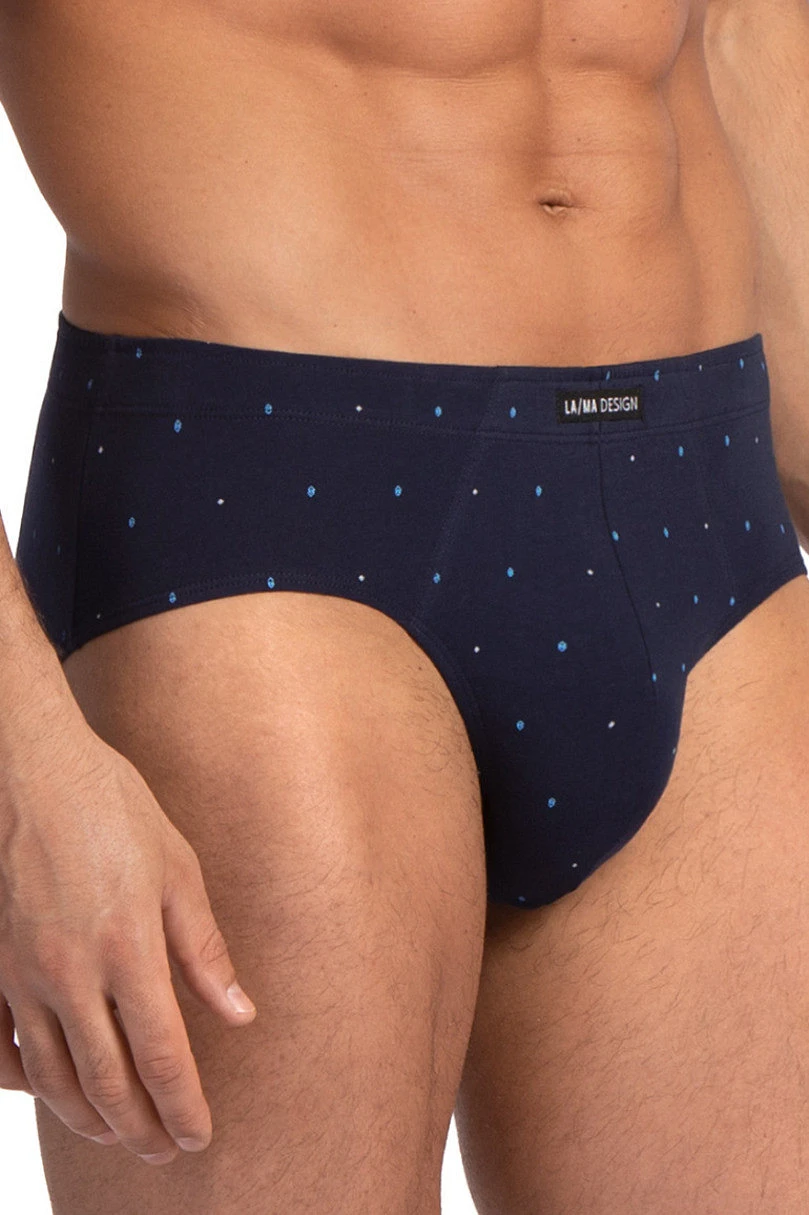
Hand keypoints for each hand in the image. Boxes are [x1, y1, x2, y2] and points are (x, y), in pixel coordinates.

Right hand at [0, 719, 256, 1164]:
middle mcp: (71, 975)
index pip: (162, 1055)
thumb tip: (240, 1014)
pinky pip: (1, 1049)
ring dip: (89, 1118)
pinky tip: (51, 1093)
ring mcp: (22, 975)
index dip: (183, 1106)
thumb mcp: (177, 869)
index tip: (199, 1137)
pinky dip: (28, 1084)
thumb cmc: (113, 810)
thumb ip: (204, 950)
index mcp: (128, 950)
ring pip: (54, 1077)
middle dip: (141, 1128)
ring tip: (118, 1134)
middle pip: (108, 1082)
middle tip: (164, 1151)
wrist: (31, 771)